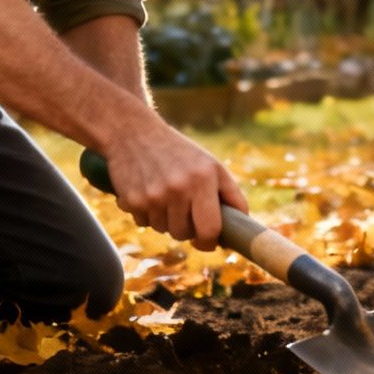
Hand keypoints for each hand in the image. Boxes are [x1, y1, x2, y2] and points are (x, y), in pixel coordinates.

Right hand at [103, 118, 246, 250]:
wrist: (132, 131)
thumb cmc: (179, 152)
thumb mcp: (210, 165)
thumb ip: (231, 194)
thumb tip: (242, 225)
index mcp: (203, 179)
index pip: (210, 229)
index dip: (209, 242)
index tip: (208, 241)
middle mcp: (179, 188)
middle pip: (184, 234)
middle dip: (186, 229)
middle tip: (183, 210)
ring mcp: (153, 196)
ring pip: (163, 230)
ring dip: (165, 220)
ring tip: (163, 195)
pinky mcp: (132, 200)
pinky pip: (143, 223)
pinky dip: (146, 213)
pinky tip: (146, 191)